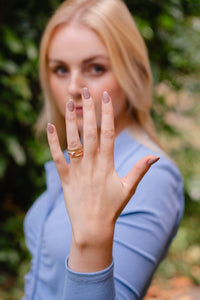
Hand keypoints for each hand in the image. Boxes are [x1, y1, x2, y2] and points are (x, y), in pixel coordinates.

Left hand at [47, 88, 158, 271]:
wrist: (92, 227)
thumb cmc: (112, 207)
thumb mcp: (129, 188)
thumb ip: (140, 170)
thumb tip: (156, 156)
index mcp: (107, 164)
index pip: (107, 133)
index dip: (106, 115)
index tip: (105, 98)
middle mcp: (92, 164)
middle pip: (90, 132)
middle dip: (88, 111)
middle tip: (86, 91)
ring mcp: (77, 170)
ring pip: (73, 142)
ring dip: (71, 122)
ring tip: (69, 103)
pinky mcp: (65, 178)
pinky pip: (57, 158)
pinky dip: (52, 143)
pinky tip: (50, 128)